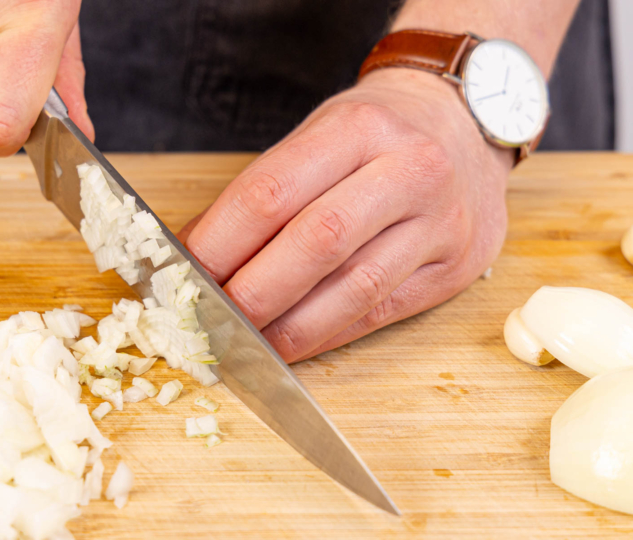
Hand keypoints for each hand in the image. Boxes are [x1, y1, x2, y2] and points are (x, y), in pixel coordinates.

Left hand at [180, 68, 512, 362]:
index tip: (182, 276)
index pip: (271, 192)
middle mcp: (409, 170)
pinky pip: (381, 312)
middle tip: (209, 321)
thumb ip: (265, 193)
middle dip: (252, 293)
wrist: (466, 121)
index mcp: (358, 128)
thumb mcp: (319, 136)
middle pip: (316, 243)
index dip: (219, 243)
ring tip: (246, 345)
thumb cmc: (377, 132)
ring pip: (355, 289)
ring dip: (290, 328)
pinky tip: (292, 345)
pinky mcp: (455, 267)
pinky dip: (328, 334)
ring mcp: (441, 222)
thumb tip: (196, 253)